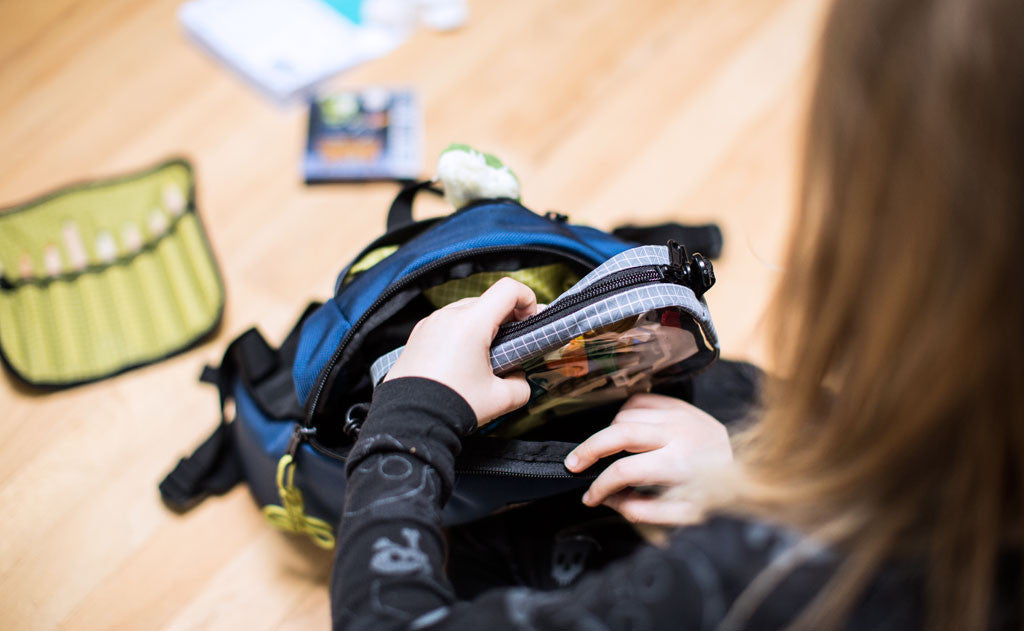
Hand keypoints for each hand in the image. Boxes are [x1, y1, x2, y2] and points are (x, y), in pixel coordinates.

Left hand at [385, 277, 538, 424]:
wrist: (408, 421)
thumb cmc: (451, 406)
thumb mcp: (500, 400)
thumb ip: (521, 385)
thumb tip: (518, 379)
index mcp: (471, 323)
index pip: (509, 290)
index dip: (528, 300)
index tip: (530, 322)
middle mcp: (448, 316)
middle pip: (488, 301)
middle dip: (506, 318)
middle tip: (513, 343)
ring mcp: (429, 324)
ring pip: (466, 311)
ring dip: (482, 326)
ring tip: (486, 356)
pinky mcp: (417, 336)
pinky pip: (446, 324)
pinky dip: (460, 334)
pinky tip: (462, 361)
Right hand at [564, 393, 731, 523]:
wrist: (747, 468)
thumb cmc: (714, 495)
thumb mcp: (684, 516)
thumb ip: (643, 510)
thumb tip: (609, 499)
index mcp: (680, 465)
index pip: (625, 470)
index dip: (600, 485)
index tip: (590, 497)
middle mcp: (679, 433)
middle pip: (619, 432)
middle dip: (589, 448)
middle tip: (572, 464)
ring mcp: (679, 414)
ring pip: (626, 416)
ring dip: (610, 435)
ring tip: (609, 454)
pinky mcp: (679, 404)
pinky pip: (638, 401)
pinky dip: (624, 415)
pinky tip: (626, 432)